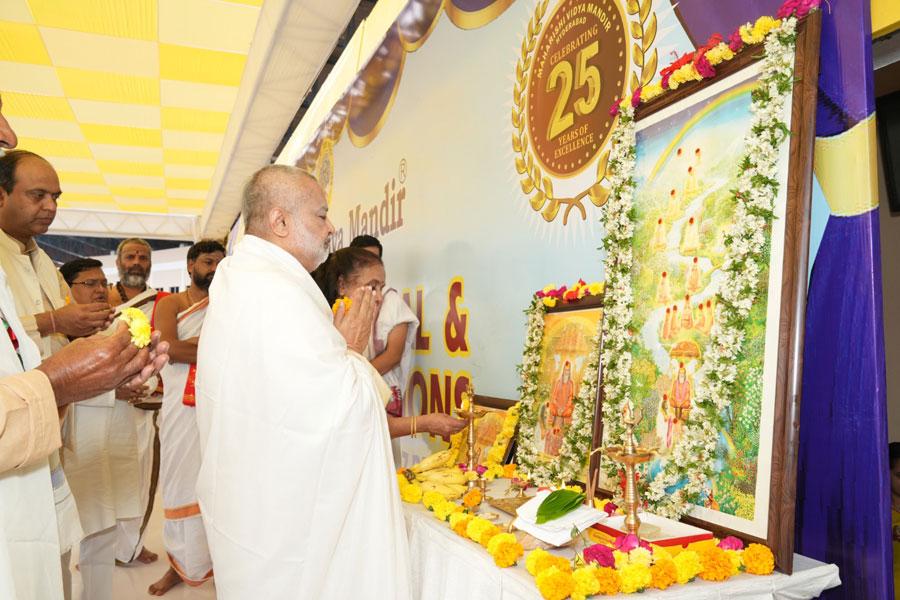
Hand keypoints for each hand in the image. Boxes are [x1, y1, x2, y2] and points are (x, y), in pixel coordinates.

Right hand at [36, 323, 169, 405]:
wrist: (55, 384)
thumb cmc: (64, 362)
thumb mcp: (84, 343)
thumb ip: (103, 339)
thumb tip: (115, 335)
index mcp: (107, 350)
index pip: (126, 335)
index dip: (127, 327)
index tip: (126, 323)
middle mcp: (115, 364)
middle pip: (137, 348)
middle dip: (139, 338)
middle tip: (139, 333)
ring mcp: (116, 376)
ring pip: (140, 363)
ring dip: (145, 353)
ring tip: (143, 346)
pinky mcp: (114, 385)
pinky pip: (134, 375)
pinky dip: (140, 367)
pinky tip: (140, 360)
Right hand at [52, 303, 112, 336]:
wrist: (55, 322)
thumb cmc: (65, 312)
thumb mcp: (76, 305)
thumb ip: (88, 307)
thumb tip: (99, 307)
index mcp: (83, 309)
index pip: (100, 306)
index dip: (106, 306)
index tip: (109, 306)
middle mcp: (85, 317)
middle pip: (103, 315)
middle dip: (109, 313)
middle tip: (113, 312)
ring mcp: (85, 325)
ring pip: (101, 323)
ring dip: (107, 321)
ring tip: (110, 319)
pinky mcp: (83, 332)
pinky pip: (95, 330)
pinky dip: (100, 328)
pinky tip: (102, 325)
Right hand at [333, 286, 376, 353]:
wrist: (350, 352)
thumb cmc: (340, 340)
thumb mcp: (335, 326)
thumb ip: (339, 313)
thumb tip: (341, 304)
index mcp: (351, 317)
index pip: (356, 301)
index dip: (359, 293)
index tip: (360, 288)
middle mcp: (360, 319)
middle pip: (365, 303)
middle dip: (367, 294)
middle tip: (368, 287)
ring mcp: (365, 324)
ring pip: (370, 308)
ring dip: (372, 300)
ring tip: (373, 293)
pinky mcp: (368, 329)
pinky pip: (372, 316)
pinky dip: (373, 309)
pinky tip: (374, 305)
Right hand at [420, 413, 466, 439]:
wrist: (426, 424)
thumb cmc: (434, 417)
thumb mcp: (444, 415)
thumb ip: (452, 418)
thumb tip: (457, 419)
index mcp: (450, 423)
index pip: (462, 423)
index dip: (467, 421)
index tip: (470, 418)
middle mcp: (450, 429)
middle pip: (461, 428)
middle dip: (465, 424)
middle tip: (467, 420)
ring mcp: (447, 433)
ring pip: (457, 431)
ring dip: (460, 427)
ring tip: (462, 423)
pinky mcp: (445, 435)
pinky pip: (453, 432)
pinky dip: (455, 429)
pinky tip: (454, 426)